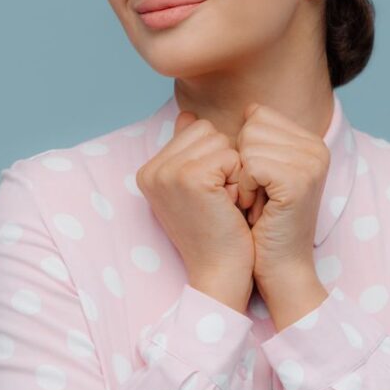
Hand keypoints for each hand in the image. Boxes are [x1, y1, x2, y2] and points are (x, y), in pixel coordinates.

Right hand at [136, 110, 255, 312]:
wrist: (220, 273)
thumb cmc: (216, 232)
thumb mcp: (195, 187)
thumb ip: (188, 150)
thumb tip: (187, 115)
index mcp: (149, 170)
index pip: (194, 129)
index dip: (215, 158)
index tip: (209, 195)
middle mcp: (151, 169)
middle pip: (206, 130)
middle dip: (225, 161)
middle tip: (219, 200)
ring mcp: (167, 172)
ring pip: (220, 140)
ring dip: (234, 170)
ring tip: (224, 202)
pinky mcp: (190, 177)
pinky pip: (231, 155)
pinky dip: (240, 179)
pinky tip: (230, 205)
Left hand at [233, 102, 329, 289]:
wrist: (276, 268)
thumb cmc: (255, 223)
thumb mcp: (242, 174)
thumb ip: (225, 140)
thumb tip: (188, 115)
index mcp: (307, 141)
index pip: (257, 115)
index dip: (242, 149)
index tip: (253, 181)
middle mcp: (316, 147)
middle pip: (252, 126)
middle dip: (241, 162)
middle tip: (254, 194)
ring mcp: (311, 162)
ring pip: (249, 144)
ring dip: (241, 177)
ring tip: (254, 202)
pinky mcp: (299, 180)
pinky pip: (251, 165)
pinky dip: (244, 188)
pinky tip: (254, 209)